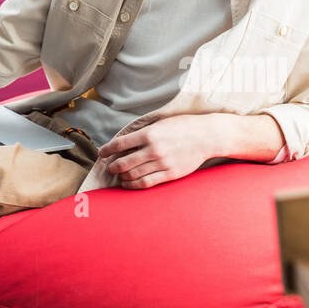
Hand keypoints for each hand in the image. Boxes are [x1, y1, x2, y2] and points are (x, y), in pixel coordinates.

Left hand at [97, 114, 225, 188]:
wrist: (207, 136)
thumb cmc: (183, 126)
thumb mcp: (161, 122)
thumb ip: (143, 132)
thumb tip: (124, 141)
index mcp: (149, 133)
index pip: (119, 144)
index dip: (106, 150)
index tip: (102, 153)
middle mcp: (153, 149)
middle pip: (123, 163)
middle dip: (112, 166)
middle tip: (110, 167)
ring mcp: (162, 163)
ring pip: (133, 175)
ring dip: (122, 177)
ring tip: (119, 176)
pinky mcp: (169, 174)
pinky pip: (146, 183)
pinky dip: (133, 185)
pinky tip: (129, 183)